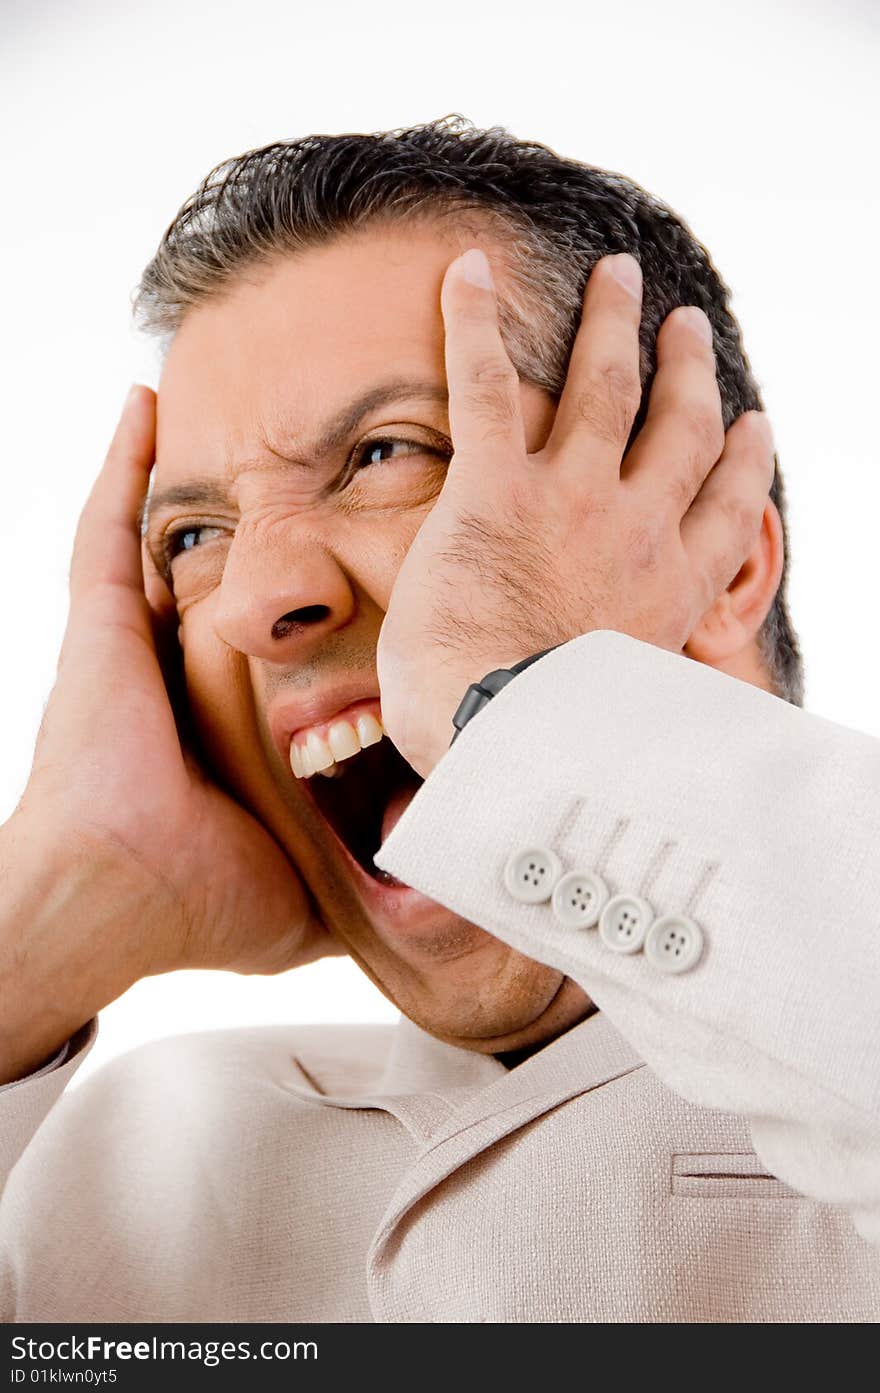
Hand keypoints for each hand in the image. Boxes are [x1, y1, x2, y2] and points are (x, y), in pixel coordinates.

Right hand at [0, 387, 339, 1082]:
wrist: (119, 903)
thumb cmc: (203, 904)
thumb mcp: (316, 888)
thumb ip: (377, 882)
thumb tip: (446, 892)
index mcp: (229, 722)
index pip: (277, 641)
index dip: (316, 598)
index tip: (374, 561)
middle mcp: (184, 668)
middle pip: (231, 572)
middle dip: (263, 515)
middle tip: (319, 452)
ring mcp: (137, 642)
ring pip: (174, 538)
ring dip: (194, 477)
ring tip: (229, 405)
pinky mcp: (99, 626)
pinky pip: (108, 528)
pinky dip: (121, 467)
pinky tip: (143, 407)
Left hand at [377, 249, 774, 777]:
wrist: (501, 744)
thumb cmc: (546, 752)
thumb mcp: (618, 723)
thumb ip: (626, 689)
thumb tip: (618, 724)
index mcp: (670, 593)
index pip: (726, 513)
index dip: (742, 461)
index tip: (751, 426)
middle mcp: (636, 533)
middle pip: (678, 429)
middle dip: (688, 370)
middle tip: (687, 328)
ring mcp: (570, 500)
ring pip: (606, 386)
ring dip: (615, 323)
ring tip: (621, 278)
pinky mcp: (494, 487)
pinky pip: (485, 385)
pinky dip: (474, 322)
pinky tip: (466, 267)